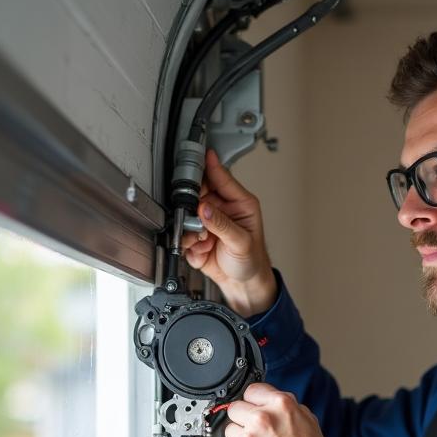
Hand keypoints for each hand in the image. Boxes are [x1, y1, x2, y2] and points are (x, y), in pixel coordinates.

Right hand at [180, 150, 276, 316]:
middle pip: (197, 194)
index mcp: (239, 203)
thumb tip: (203, 208)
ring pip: (187, 216)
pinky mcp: (196, 237)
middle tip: (197, 220)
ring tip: (204, 242)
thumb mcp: (241, 241)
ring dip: (192, 231)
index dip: (210, 165)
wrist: (243, 283)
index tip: (201, 153)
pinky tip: (202, 251)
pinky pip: (184, 236)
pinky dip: (190, 245)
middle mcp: (221, 209)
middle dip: (193, 208)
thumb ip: (222, 224)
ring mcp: (207, 222)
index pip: (221, 178)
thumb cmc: (251, 259)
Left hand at [223, 383, 331, 436]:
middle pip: (235, 408)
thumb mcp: (308, 422)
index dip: (254, 401)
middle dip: (244, 419)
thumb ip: (286, 407)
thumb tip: (269, 402)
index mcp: (281, 405)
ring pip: (230, 430)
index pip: (252, 390)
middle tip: (257, 433)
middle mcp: (261, 419)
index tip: (253, 408)